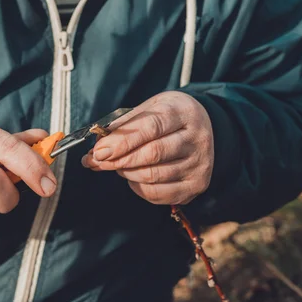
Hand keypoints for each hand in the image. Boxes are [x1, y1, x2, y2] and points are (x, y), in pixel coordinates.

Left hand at [82, 92, 212, 204]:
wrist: (203, 126)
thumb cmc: (169, 117)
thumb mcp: (149, 107)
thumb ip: (124, 125)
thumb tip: (98, 147)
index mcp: (184, 112)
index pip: (151, 127)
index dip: (122, 141)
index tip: (99, 150)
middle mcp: (197, 139)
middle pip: (152, 154)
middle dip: (119, 160)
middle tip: (98, 160)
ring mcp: (199, 165)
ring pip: (153, 176)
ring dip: (126, 172)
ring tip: (117, 164)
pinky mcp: (196, 186)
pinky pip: (158, 194)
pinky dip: (138, 187)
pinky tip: (133, 176)